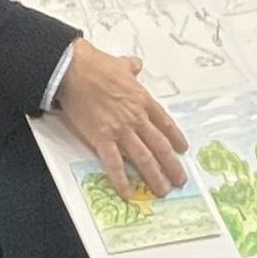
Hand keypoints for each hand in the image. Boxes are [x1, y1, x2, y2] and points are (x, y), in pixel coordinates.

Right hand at [54, 40, 189, 195]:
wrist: (73, 70)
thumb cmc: (95, 65)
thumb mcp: (120, 64)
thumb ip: (131, 68)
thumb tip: (135, 65)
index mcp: (142, 101)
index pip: (166, 124)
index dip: (176, 138)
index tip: (183, 150)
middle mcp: (136, 118)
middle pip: (160, 146)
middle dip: (172, 166)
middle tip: (180, 180)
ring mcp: (120, 130)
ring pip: (144, 158)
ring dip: (155, 177)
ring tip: (162, 191)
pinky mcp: (102, 138)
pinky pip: (114, 164)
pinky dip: (122, 180)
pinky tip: (128, 193)